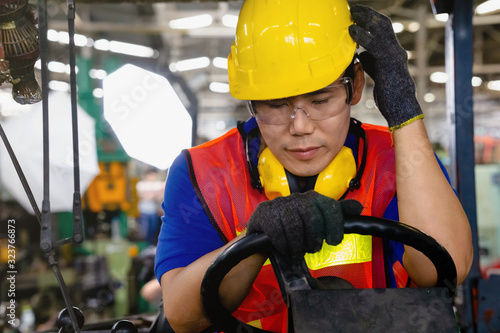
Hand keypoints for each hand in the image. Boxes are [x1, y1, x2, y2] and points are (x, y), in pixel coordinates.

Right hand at [246, 191, 362, 258]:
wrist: (264, 229)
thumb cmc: (295, 225)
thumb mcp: (317, 218)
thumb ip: (336, 213)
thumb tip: (359, 207)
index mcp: (313, 198)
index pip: (330, 207)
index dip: (335, 226)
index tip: (333, 241)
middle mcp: (297, 197)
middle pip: (312, 218)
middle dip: (314, 238)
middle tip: (313, 248)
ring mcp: (279, 204)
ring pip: (294, 227)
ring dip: (298, 245)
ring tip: (298, 252)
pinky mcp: (264, 213)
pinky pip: (277, 232)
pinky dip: (284, 245)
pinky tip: (286, 249)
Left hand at [348, 5, 422, 130]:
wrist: (402, 109)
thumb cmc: (390, 95)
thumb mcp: (378, 75)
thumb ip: (371, 63)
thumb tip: (361, 54)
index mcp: (393, 53)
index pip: (383, 30)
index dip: (371, 20)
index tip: (357, 15)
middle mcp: (396, 51)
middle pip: (383, 24)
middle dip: (368, 14)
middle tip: (353, 9)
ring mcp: (394, 55)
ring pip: (381, 29)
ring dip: (366, 19)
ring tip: (351, 14)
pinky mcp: (389, 63)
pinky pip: (375, 44)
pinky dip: (363, 36)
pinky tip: (352, 32)